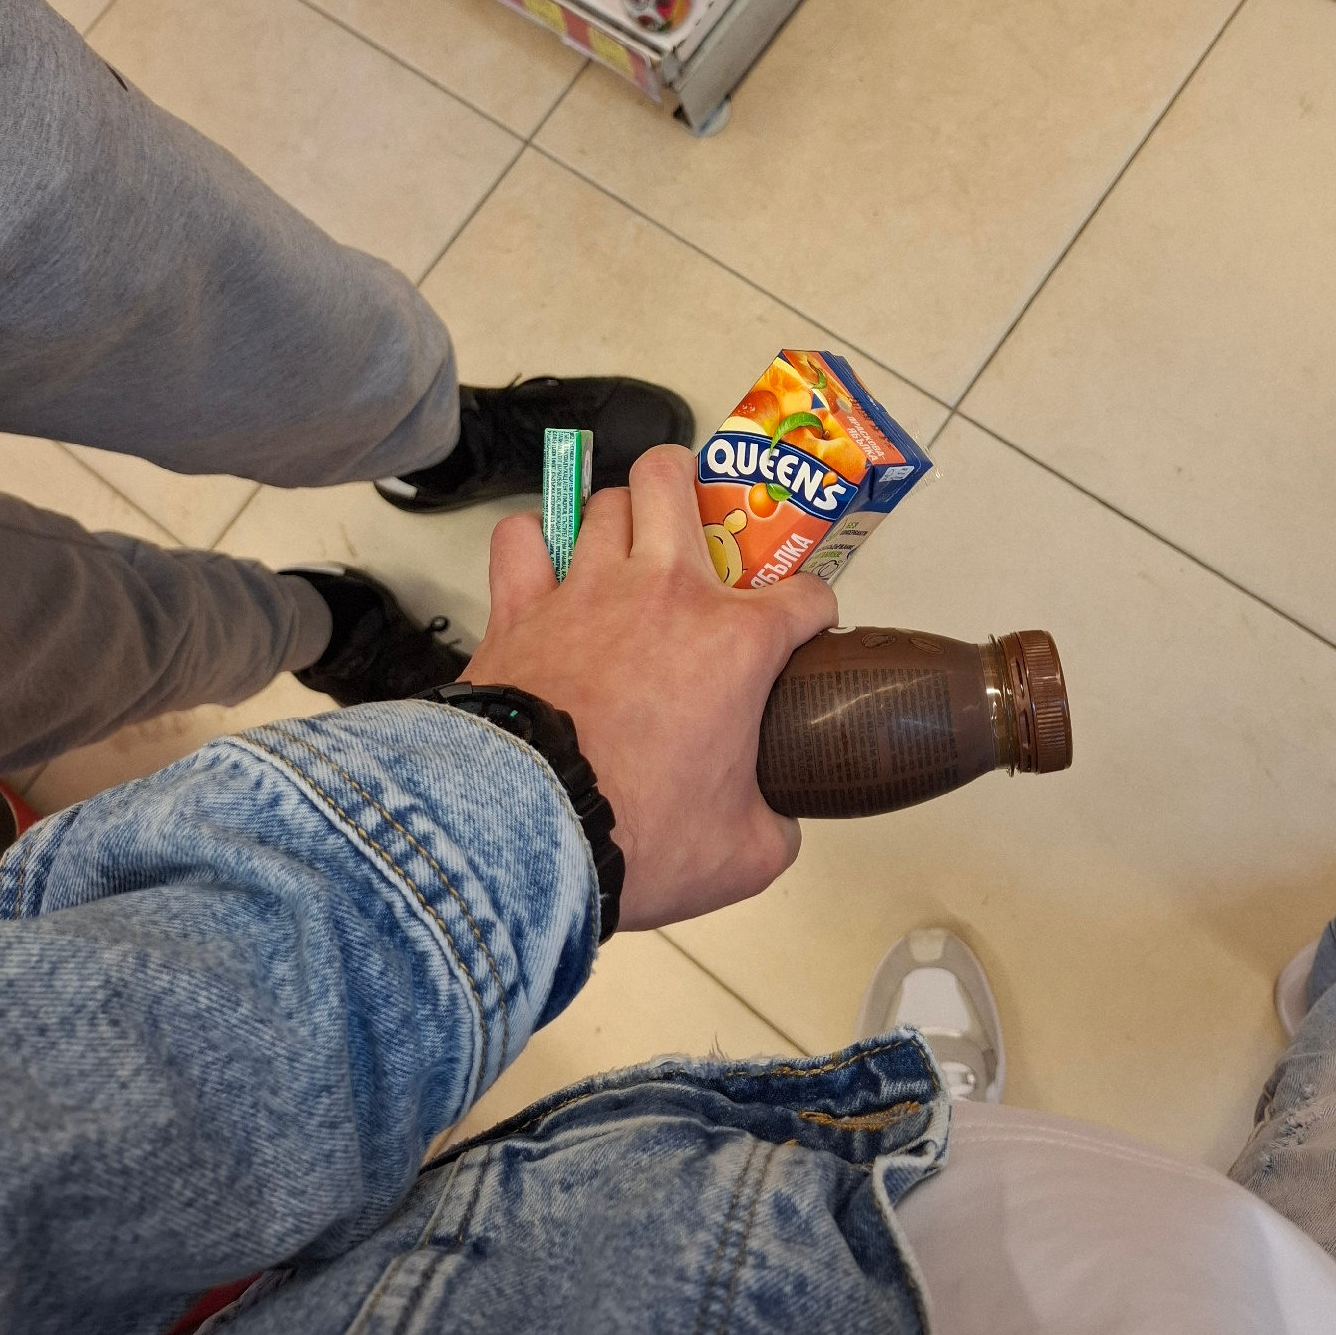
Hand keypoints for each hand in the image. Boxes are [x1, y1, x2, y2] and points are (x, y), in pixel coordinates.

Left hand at [464, 445, 836, 929]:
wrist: (532, 834)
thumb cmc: (639, 836)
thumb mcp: (745, 854)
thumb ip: (774, 824)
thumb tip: (775, 821)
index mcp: (737, 644)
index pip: (807, 596)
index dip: (816, 613)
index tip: (806, 633)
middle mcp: (666, 593)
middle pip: (676, 481)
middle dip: (690, 481)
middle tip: (694, 520)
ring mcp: (587, 590)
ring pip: (604, 502)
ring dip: (618, 516)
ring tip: (623, 546)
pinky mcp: (520, 607)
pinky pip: (520, 539)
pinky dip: (531, 543)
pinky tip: (542, 564)